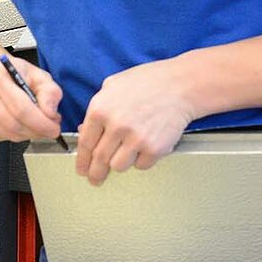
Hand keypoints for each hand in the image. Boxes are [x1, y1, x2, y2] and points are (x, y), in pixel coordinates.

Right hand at [0, 53, 63, 141]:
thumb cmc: (13, 73)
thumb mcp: (37, 74)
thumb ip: (49, 91)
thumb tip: (50, 113)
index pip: (21, 109)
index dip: (42, 123)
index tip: (54, 128)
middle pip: (15, 125)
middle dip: (37, 131)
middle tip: (50, 129)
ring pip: (10, 135)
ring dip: (29, 134)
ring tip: (38, 124)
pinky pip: (4, 137)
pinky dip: (19, 135)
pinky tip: (24, 124)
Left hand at [75, 59, 197, 185]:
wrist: (179, 86)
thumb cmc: (147, 82)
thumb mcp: (112, 87)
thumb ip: (97, 109)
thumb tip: (84, 131)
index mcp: (100, 109)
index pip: (85, 143)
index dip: (82, 160)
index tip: (81, 169)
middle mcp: (116, 125)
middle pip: (100, 160)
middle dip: (95, 173)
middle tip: (95, 179)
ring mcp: (136, 138)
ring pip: (118, 166)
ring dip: (120, 164)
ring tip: (126, 153)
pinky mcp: (154, 148)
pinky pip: (141, 165)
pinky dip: (141, 160)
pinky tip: (145, 145)